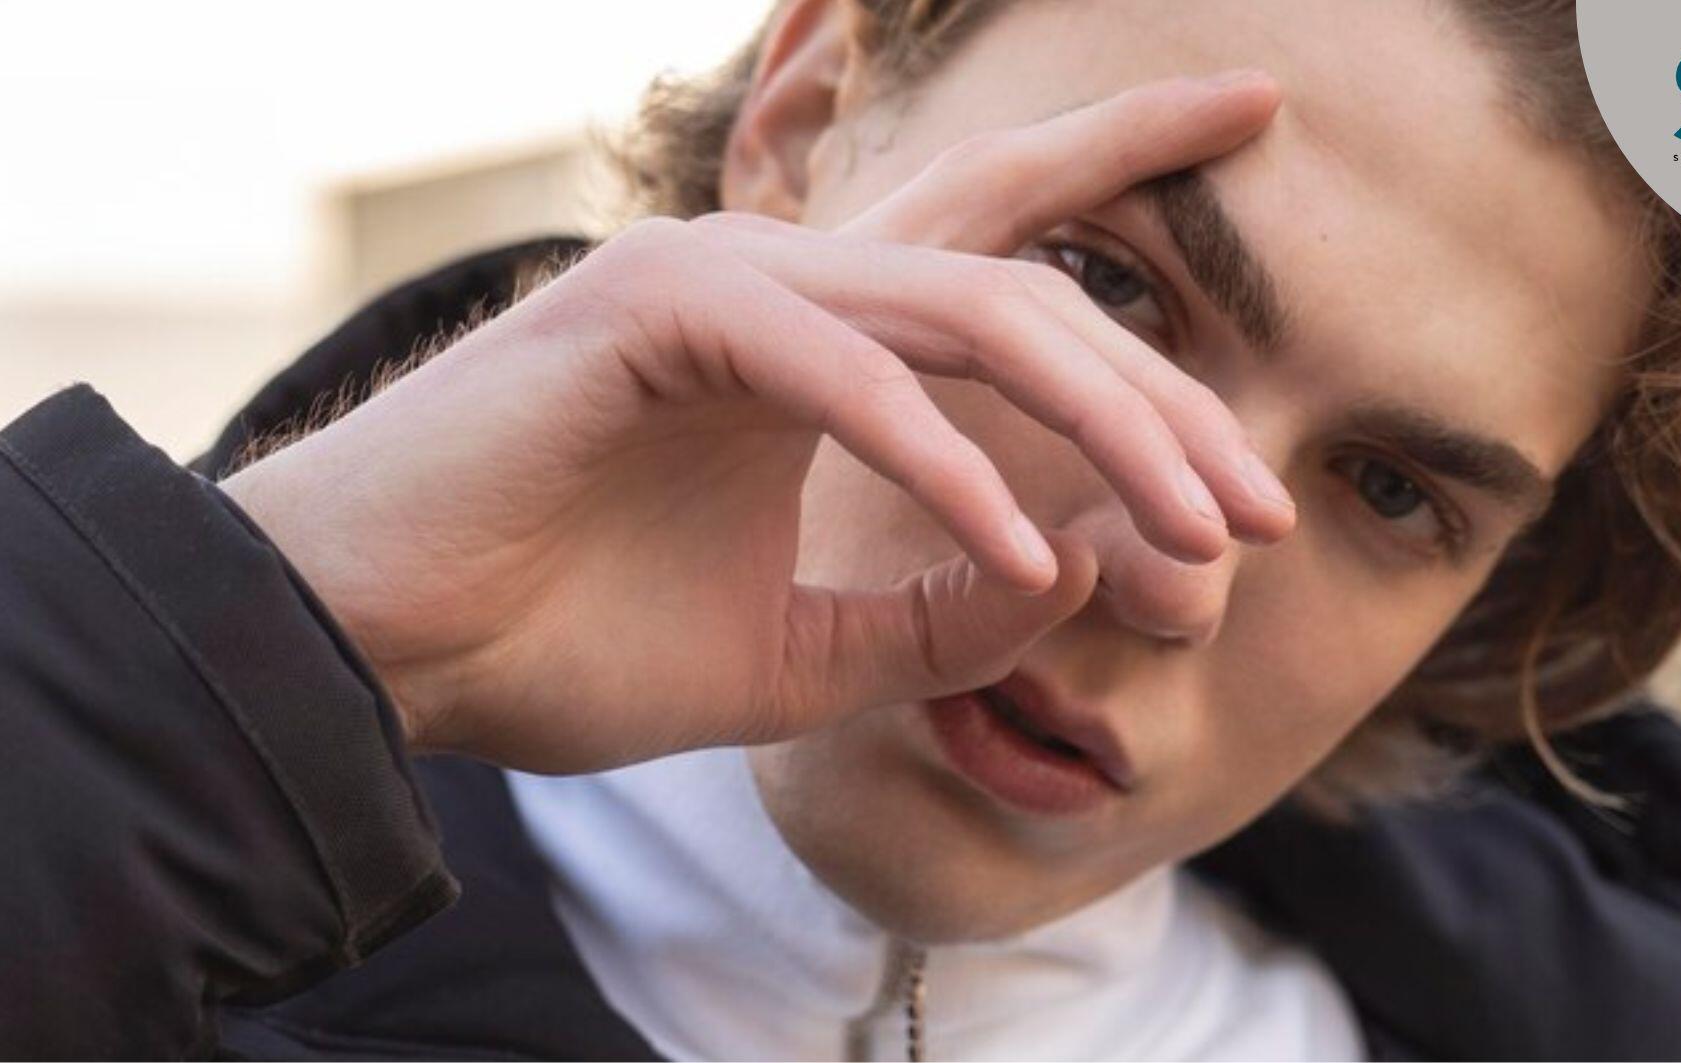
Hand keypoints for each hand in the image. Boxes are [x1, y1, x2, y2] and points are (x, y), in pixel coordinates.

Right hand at [221, 72, 1290, 771]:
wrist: (383, 657)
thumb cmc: (568, 637)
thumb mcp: (806, 650)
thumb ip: (943, 609)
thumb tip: (1083, 560)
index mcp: (820, 342)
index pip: (999, 238)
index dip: (1125, 155)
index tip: (1255, 118)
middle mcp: (783, 284)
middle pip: (1026, 289)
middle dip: (1164, 396)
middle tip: (1266, 507)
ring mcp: (720, 283)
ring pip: (965, 312)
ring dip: (1099, 425)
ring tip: (1201, 536)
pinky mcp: (655, 314)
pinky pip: (845, 372)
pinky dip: (940, 461)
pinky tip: (1024, 552)